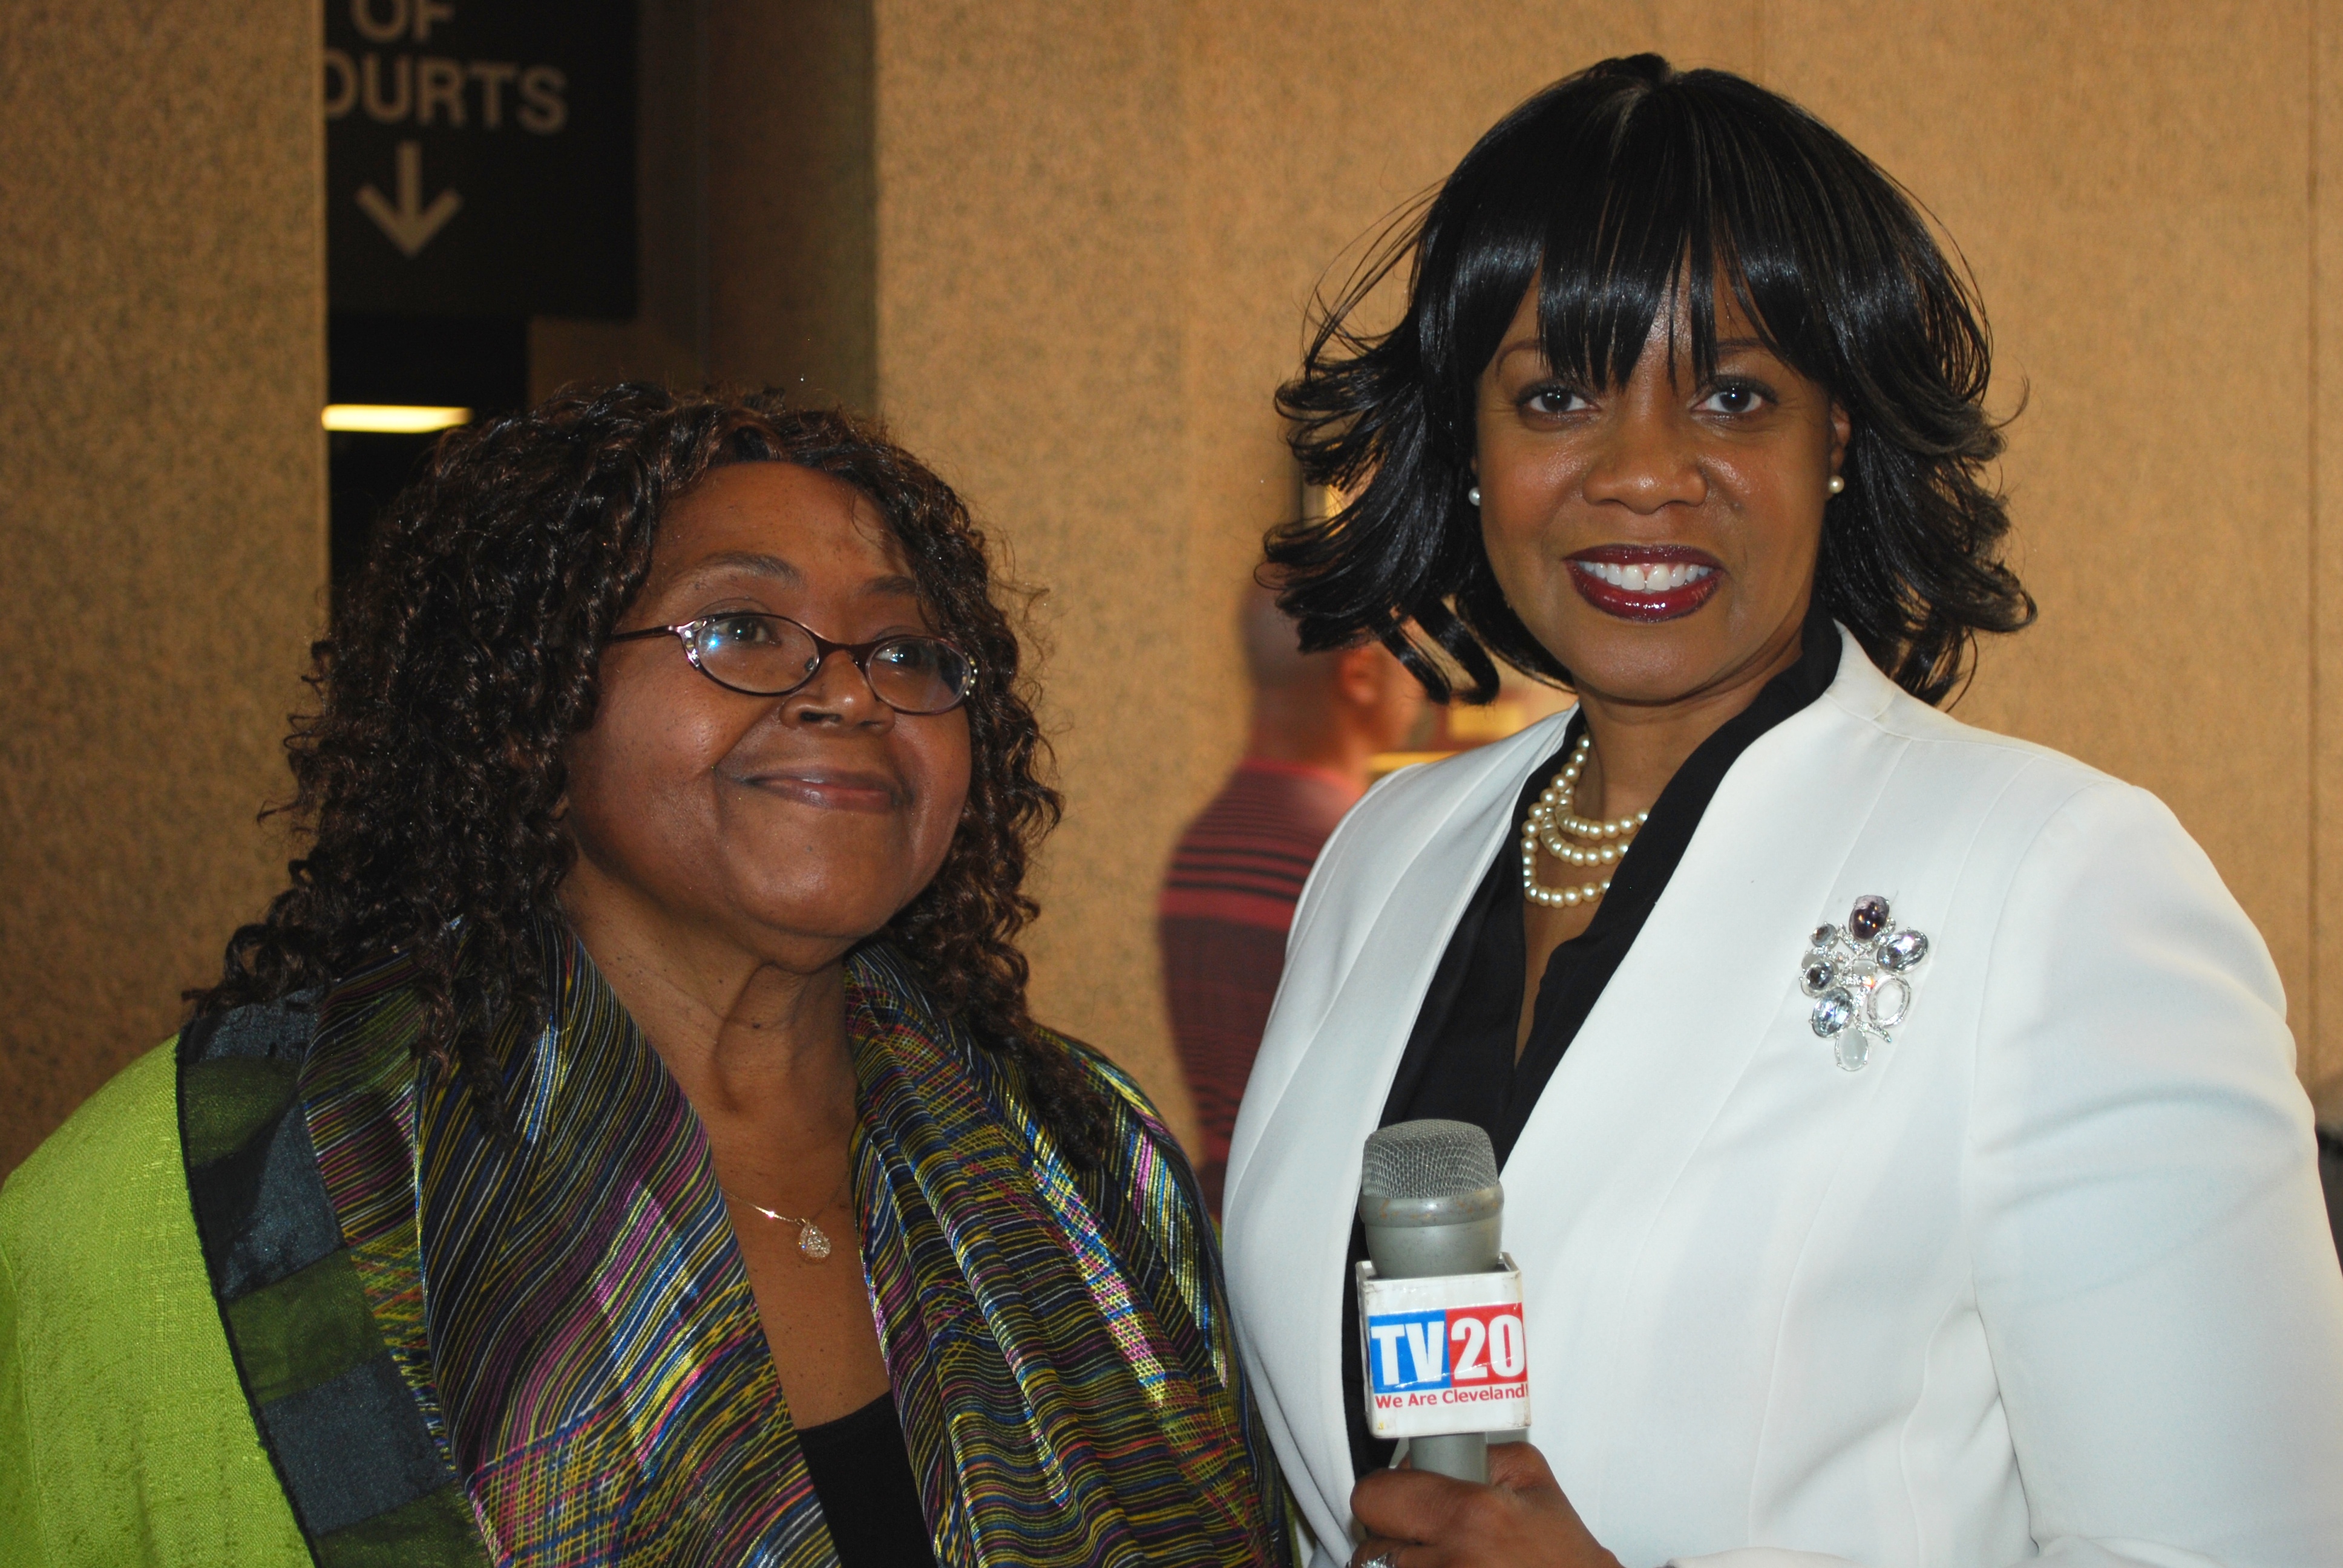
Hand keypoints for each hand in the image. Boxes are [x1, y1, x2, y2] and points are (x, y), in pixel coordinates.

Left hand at [1349, 1441, 1622, 1567]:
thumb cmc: (1562, 1554)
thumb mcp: (1532, 1477)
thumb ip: (1478, 1452)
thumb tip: (1426, 1456)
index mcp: (1471, 1515)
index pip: (1375, 1496)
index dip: (1385, 1495)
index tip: (1398, 1498)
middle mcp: (1453, 1563)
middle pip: (1368, 1550)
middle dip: (1388, 1539)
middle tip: (1417, 1538)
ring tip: (1442, 1561)